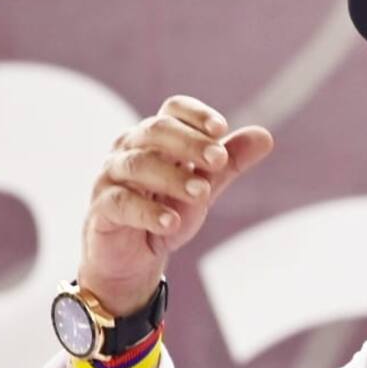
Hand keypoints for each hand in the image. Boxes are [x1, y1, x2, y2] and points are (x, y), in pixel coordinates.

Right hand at [79, 95, 273, 314]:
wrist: (134, 257)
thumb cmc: (167, 210)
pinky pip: (121, 203)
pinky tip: (171, 223)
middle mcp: (130, 149)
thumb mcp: (205, 186)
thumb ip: (230, 163)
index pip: (172, 110)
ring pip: (138, 165)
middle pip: (156, 131)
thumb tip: (265, 136)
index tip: (221, 129)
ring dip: (173, 177)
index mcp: (157, 138)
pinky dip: (148, 212)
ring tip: (202, 193)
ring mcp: (111, 177)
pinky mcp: (101, 209)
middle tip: (219, 160)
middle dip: (190, 143)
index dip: (195, 115)